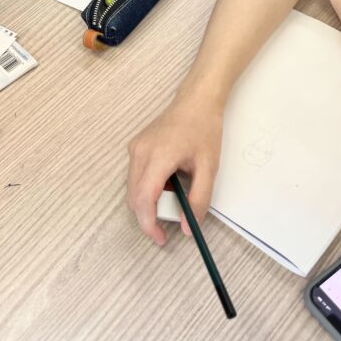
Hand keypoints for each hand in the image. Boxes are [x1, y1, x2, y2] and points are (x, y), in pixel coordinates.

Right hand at [126, 98, 222, 245]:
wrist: (195, 102)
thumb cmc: (203, 130)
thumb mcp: (208, 168)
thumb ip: (198, 200)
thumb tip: (188, 226)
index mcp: (159, 157)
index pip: (143, 199)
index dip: (149, 224)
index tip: (160, 238)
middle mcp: (140, 153)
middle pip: (133, 198)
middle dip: (148, 217)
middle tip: (168, 225)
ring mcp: (134, 149)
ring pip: (132, 189)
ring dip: (148, 202)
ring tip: (172, 197)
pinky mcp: (134, 147)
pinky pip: (134, 177)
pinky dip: (146, 188)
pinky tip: (167, 182)